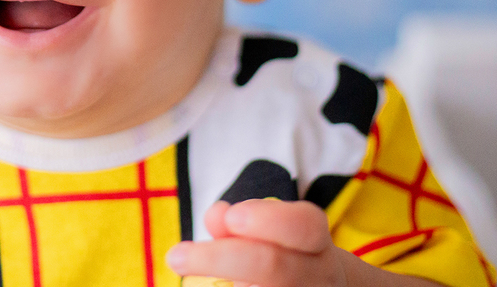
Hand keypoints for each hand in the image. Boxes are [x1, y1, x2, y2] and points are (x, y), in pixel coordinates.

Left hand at [166, 199, 347, 286]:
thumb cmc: (284, 253)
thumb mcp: (268, 231)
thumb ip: (239, 221)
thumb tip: (217, 216)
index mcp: (316, 244)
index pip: (305, 227)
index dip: (270, 220)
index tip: (231, 216)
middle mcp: (319, 277)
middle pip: (274, 267)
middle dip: (220, 258)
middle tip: (177, 256)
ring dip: (219, 284)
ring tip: (183, 269)